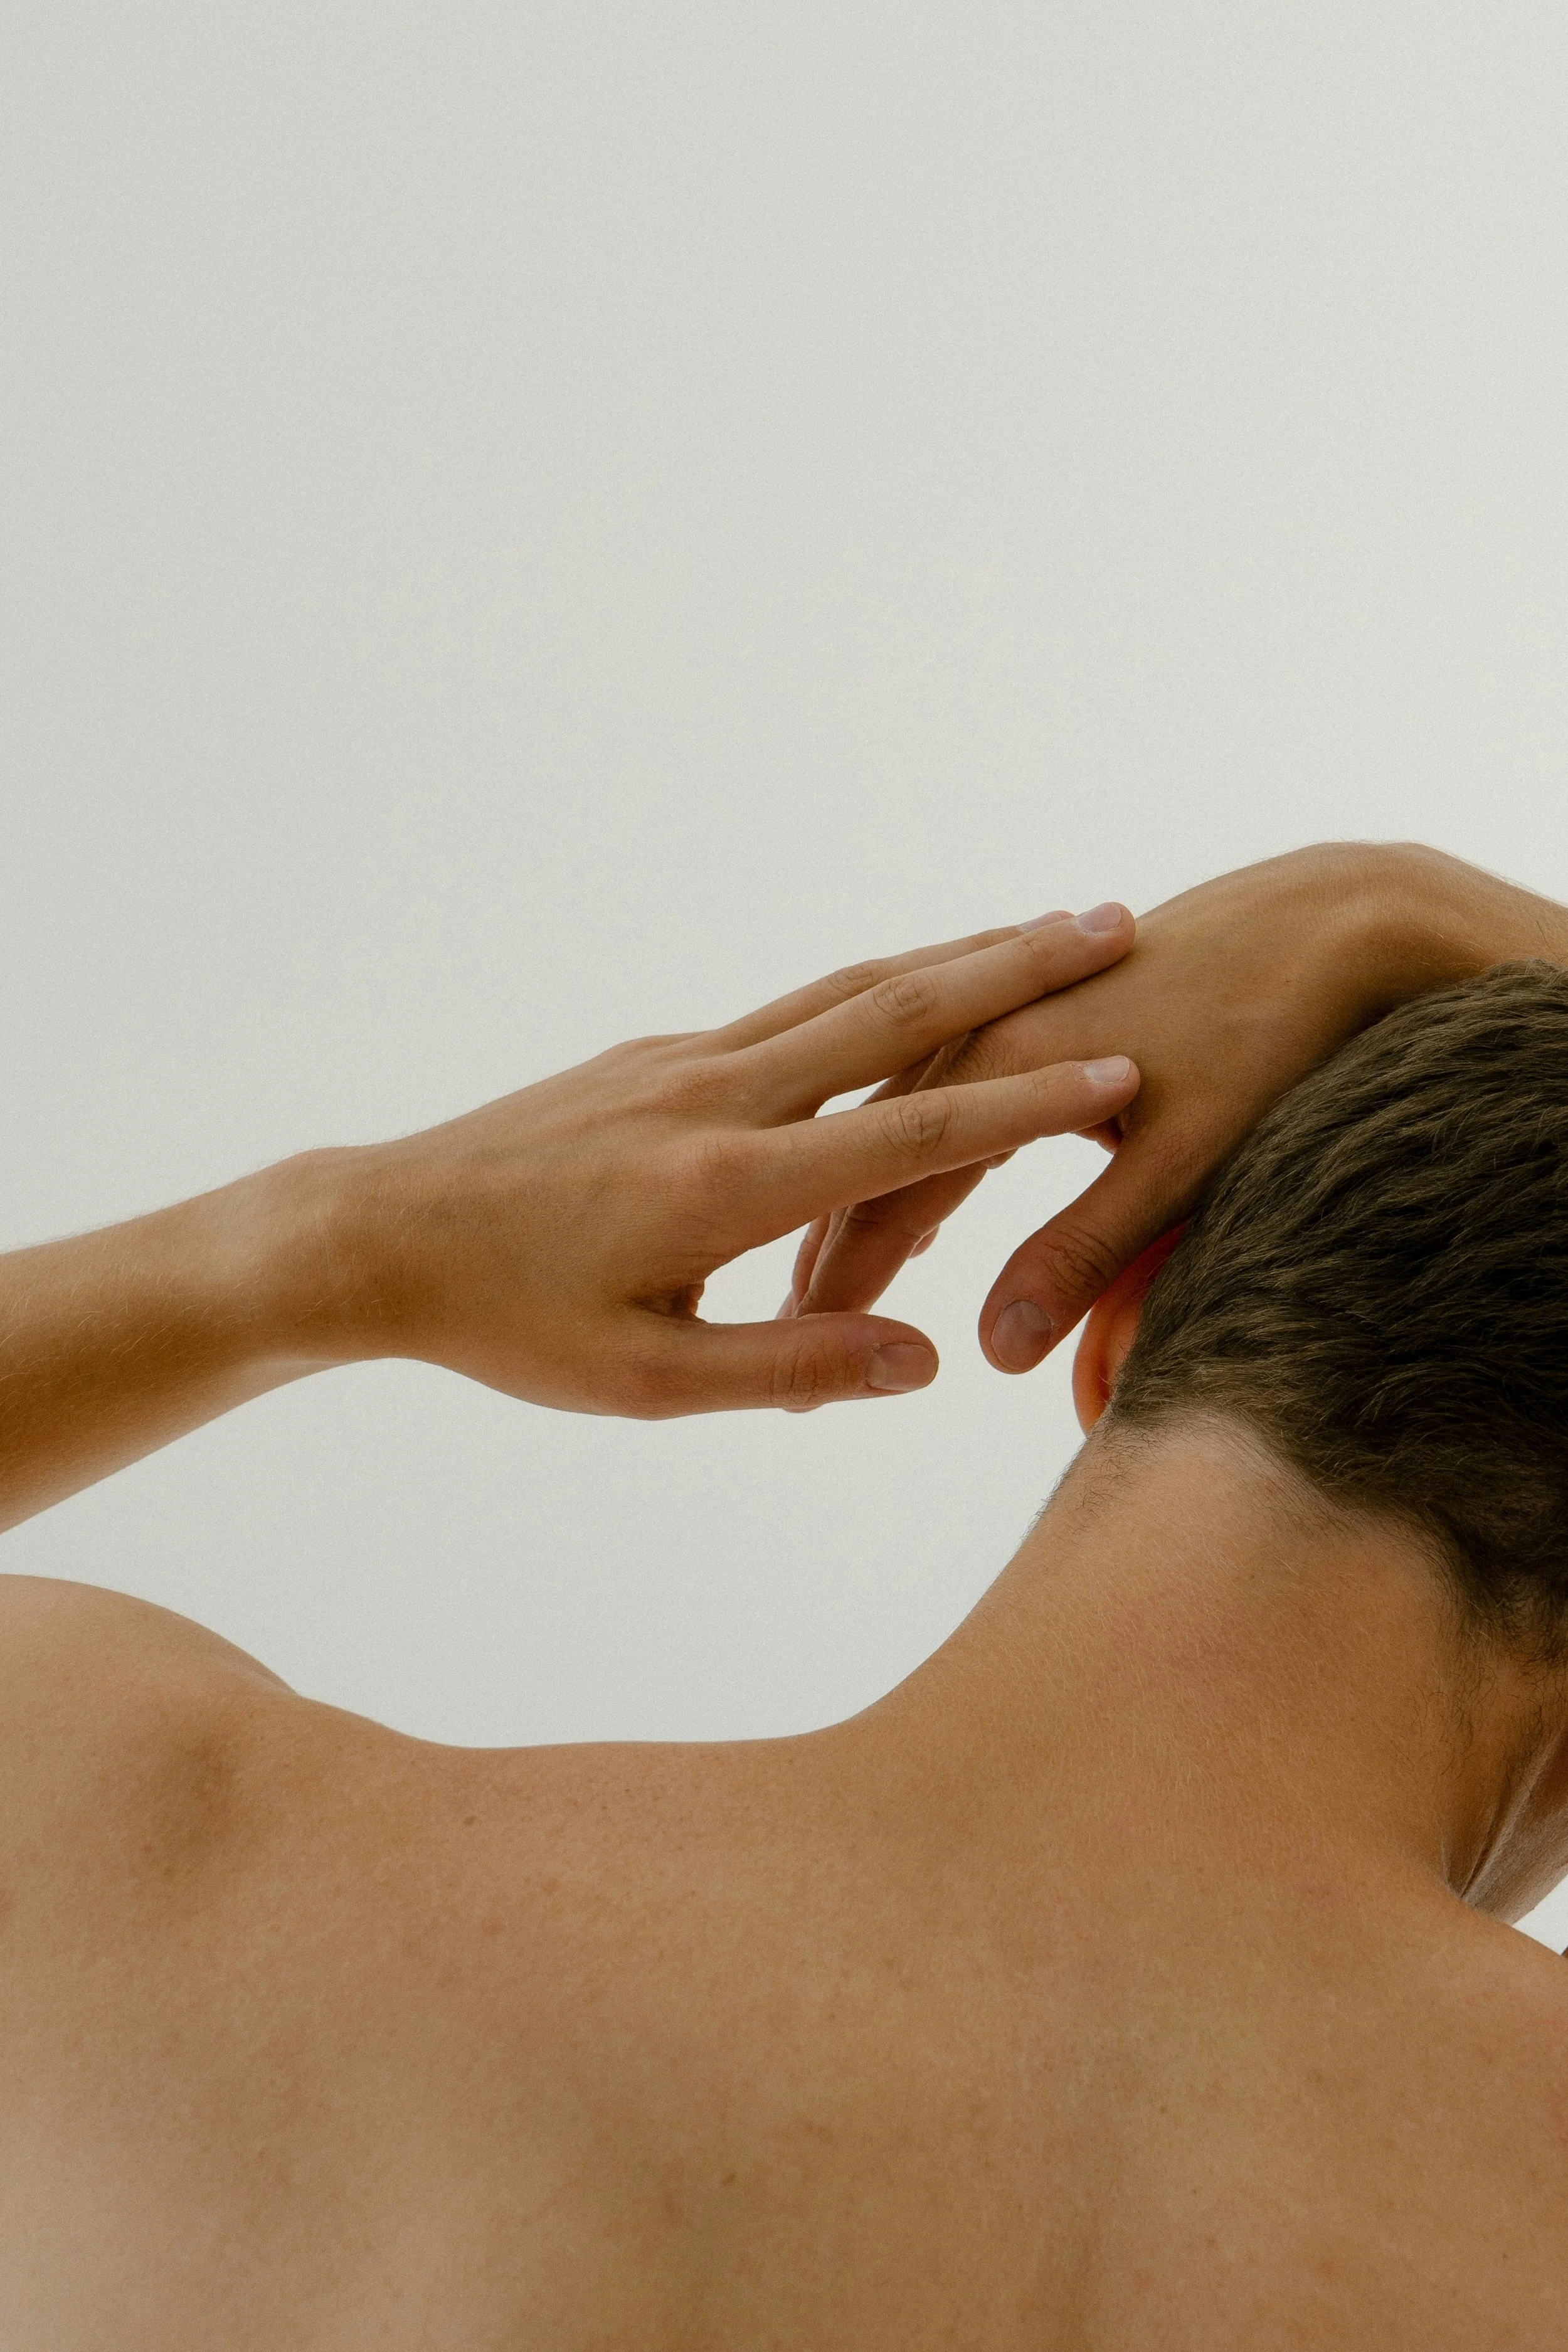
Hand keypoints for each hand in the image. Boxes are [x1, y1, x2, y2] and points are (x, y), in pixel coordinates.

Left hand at [312, 910, 1139, 1415]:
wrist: (379, 1232)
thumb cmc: (509, 1323)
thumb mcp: (647, 1380)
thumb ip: (791, 1364)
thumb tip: (927, 1359)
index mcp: (725, 1182)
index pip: (908, 1129)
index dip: (1025, 1102)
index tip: (1123, 1065)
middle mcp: (716, 1095)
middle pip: (893, 1009)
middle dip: (1015, 964)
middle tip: (1117, 921)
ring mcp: (682, 1060)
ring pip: (842, 989)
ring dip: (951, 955)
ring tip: (1040, 929)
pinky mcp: (654, 1054)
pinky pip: (788, 1008)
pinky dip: (872, 985)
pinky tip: (909, 989)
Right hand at [785, 842, 1567, 1370]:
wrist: (1327, 918)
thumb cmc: (1267, 1041)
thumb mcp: (1182, 1165)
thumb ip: (1085, 1252)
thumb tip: (997, 1351)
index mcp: (995, 1069)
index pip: (883, 1198)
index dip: (837, 1287)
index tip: (795, 1362)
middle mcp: (981, 1033)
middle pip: (870, 1155)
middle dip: (827, 1252)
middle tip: (787, 1342)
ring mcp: (1006, 1014)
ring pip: (901, 1120)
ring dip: (865, 1201)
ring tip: (826, 1282)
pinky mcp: (1039, 1012)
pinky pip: (945, 1089)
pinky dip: (916, 1152)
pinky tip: (922, 1198)